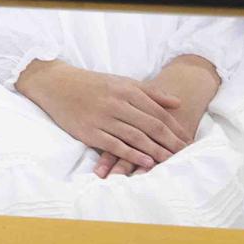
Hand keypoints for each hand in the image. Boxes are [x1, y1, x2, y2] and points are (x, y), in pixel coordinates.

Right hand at [15, 59, 190, 172]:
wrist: (55, 84)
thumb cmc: (91, 84)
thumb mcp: (121, 82)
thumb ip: (149, 92)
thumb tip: (177, 103)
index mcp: (126, 90)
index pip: (158, 112)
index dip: (175, 127)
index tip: (188, 139)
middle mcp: (116, 104)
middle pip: (150, 126)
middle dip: (170, 141)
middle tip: (185, 153)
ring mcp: (102, 118)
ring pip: (135, 137)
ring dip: (155, 150)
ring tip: (171, 160)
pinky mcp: (89, 132)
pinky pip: (115, 146)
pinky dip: (132, 155)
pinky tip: (146, 162)